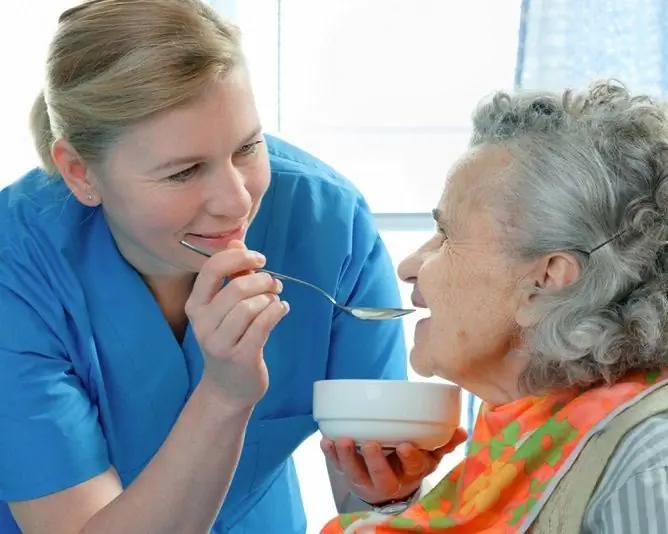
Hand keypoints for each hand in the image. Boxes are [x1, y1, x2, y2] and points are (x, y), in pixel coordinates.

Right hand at [186, 240, 288, 411]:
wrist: (228, 387)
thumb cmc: (230, 339)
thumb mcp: (224, 308)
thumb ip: (231, 276)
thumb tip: (238, 242)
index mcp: (195, 305)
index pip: (211, 269)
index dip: (238, 258)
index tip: (258, 259)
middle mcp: (202, 323)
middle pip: (236, 288)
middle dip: (262, 280)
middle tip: (275, 284)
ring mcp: (219, 342)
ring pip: (250, 306)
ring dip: (270, 298)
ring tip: (276, 300)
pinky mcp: (240, 356)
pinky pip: (263, 325)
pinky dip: (277, 312)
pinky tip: (281, 310)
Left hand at [321, 427, 466, 504]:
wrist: (390, 487)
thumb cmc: (410, 462)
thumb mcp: (430, 455)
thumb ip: (444, 443)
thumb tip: (461, 431)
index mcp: (412, 472)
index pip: (413, 467)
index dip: (409, 458)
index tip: (405, 445)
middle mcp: (389, 479)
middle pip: (381, 476)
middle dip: (375, 461)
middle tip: (370, 443)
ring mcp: (367, 478)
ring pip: (356, 473)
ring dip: (347, 457)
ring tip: (342, 440)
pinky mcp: (349, 473)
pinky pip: (337, 466)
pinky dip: (330, 455)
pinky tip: (326, 441)